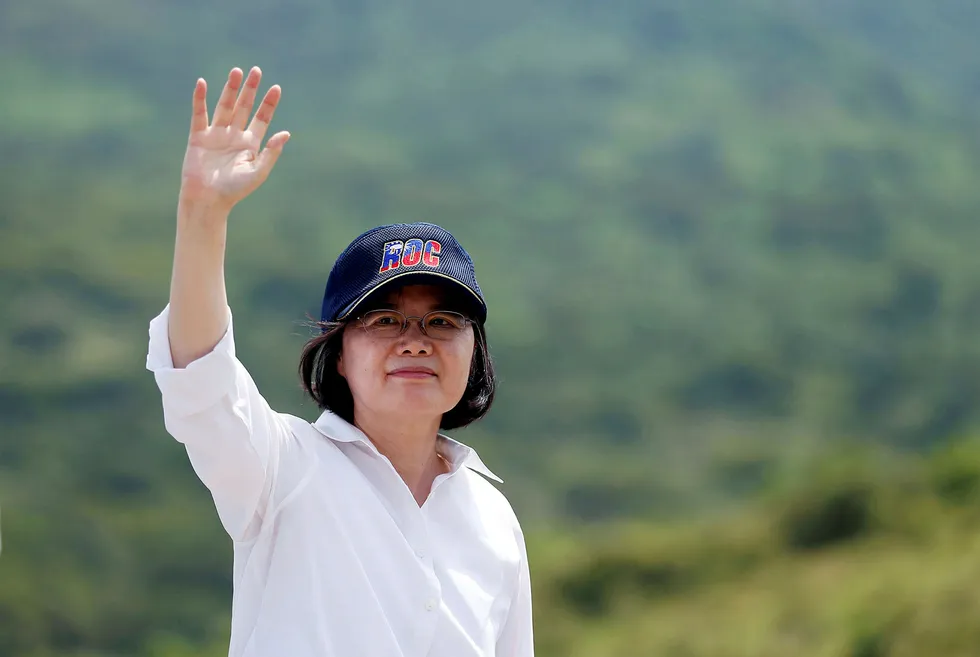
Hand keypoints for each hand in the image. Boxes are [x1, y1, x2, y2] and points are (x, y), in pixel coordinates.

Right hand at [179, 66, 289, 212]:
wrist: (208, 200)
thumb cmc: (234, 190)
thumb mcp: (258, 172)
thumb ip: (271, 153)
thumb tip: (286, 133)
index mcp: (250, 144)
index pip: (261, 119)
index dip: (268, 104)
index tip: (276, 88)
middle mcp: (234, 136)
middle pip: (244, 107)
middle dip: (250, 90)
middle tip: (256, 70)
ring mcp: (216, 135)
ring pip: (225, 106)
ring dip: (230, 89)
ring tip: (237, 71)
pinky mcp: (198, 137)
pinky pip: (199, 114)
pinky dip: (200, 99)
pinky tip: (202, 83)